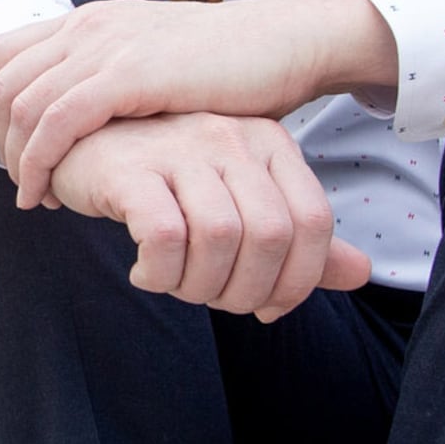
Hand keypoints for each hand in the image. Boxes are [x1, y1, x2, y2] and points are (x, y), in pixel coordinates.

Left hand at [0, 0, 396, 209]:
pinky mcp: (129, 73)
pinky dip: (42, 162)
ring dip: (18, 159)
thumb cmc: (230, 69)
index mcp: (92, 20)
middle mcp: (89, 26)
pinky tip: (51, 196)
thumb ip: (117, 82)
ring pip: (21, 104)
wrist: (284, 44)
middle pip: (0, 81)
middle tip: (23, 183)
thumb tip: (92, 118)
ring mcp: (106, 45)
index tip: (16, 153)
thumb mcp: (155, 64)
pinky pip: (58, 120)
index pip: (3, 56)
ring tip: (35, 197)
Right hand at [45, 113, 375, 319]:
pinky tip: (145, 274)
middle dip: (246, 290)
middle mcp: (231, 137)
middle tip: (213, 299)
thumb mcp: (239, 201)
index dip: (298, 281)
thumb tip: (363, 275)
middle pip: (271, 236)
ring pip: (220, 237)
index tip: (264, 307)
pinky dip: (160, 272)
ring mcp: (180, 148)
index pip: (314, 222)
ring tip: (178, 285)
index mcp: (268, 142)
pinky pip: (162, 235)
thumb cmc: (167, 179)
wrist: (81, 144)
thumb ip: (297, 240)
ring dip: (201, 284)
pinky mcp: (129, 168)